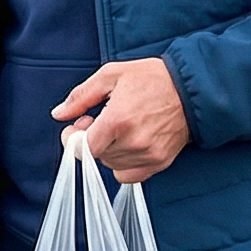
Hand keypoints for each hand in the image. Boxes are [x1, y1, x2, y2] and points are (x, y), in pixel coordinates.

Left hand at [55, 58, 191, 182]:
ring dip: (107, 149)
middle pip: (95, 156)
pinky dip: (123, 163)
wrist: (192, 88)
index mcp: (118, 120)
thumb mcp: (112, 75)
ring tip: (119, 127)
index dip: (74, 138)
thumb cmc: (152, 78)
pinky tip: (128, 143)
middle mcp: (133, 142)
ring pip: (110, 165)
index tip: (80, 125)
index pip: (82, 149)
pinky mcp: (160, 162)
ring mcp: (148, 155)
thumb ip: (81, 96)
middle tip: (101, 119)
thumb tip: (59, 114)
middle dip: (92, 139)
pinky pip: (128, 175)